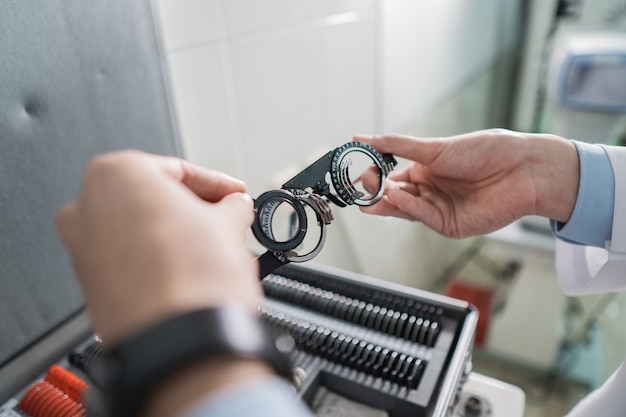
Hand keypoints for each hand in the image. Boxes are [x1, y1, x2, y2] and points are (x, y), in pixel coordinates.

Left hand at [56, 150, 259, 344]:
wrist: (180, 341)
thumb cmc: (191, 281)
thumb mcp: (228, 223)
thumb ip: (232, 206)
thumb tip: (235, 207)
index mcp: (115, 175)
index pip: (179, 170)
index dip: (218, 185)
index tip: (235, 194)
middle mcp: (88, 209)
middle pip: (154, 199)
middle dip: (194, 210)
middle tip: (228, 219)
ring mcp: (85, 250)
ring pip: (140, 230)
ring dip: (178, 236)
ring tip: (215, 248)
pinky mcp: (93, 288)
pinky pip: (132, 261)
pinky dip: (160, 261)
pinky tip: (191, 272)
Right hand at [355, 129, 579, 237]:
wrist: (523, 169)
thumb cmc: (486, 151)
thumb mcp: (435, 147)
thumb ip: (397, 146)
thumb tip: (363, 137)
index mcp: (427, 170)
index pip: (391, 176)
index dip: (374, 175)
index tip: (360, 172)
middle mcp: (431, 191)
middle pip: (395, 196)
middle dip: (376, 192)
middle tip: (363, 187)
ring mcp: (440, 209)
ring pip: (405, 209)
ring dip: (388, 202)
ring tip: (374, 193)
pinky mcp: (450, 225)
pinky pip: (423, 216)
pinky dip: (408, 207)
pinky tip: (397, 196)